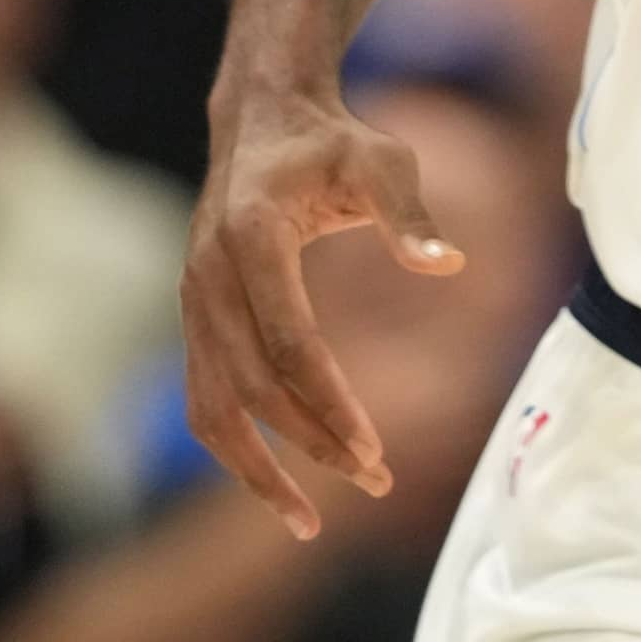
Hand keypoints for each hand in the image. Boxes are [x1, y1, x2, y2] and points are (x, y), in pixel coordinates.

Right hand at [182, 87, 463, 538]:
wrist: (262, 118)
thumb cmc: (335, 142)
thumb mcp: (385, 161)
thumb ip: (410, 216)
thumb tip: (449, 266)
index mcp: (250, 239)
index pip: (289, 345)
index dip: (329, 405)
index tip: (373, 451)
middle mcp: (207, 278)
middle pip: (253, 387)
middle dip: (310, 445)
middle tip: (376, 482)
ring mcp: (191, 303)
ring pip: (213, 408)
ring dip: (259, 469)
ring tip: (309, 522)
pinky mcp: (193, 319)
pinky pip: (205, 399)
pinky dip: (233, 448)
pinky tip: (275, 484)